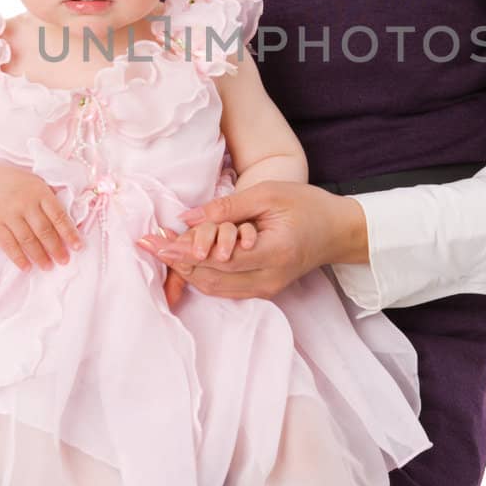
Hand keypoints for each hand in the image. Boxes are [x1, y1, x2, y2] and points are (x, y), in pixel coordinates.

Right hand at [0, 164, 84, 272]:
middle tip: (64, 261)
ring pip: (27, 239)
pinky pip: (8, 245)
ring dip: (39, 256)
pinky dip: (18, 258)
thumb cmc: (18, 186)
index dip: (69, 233)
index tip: (79, 247)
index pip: (58, 215)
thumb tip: (71, 224)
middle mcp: (24, 202)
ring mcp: (7, 214)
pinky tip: (27, 267)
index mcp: (39, 192)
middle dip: (56, 248)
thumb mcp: (36, 184)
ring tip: (48, 267)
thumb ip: (50, 201)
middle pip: (44, 230)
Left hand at [135, 182, 367, 299]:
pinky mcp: (264, 290)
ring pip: (214, 288)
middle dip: (176, 262)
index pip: (217, 258)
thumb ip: (227, 207)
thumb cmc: (307, 205)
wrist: (339, 231)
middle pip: (211, 278)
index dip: (182, 251)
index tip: (154, 241)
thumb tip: (186, 218)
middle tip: (147, 243)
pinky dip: (202, 275)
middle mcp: (268, 279)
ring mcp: (267, 289)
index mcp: (273, 253)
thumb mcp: (268, 194)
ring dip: (185, 271)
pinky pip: (225, 288)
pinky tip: (185, 259)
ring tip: (160, 249)